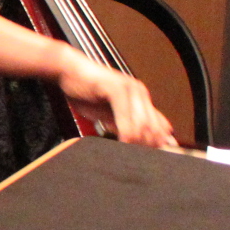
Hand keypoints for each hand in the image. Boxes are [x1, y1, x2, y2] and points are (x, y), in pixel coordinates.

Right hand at [56, 54, 176, 148]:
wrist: (68, 71)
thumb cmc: (85, 92)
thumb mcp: (108, 113)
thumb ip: (124, 124)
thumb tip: (136, 143)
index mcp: (141, 98)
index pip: (160, 126)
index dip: (156, 145)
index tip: (146, 158)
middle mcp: (140, 93)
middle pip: (153, 128)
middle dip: (145, 146)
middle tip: (134, 158)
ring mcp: (130, 90)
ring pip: (142, 124)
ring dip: (135, 142)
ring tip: (126, 152)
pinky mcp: (117, 89)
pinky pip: (126, 116)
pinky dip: (124, 132)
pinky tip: (119, 140)